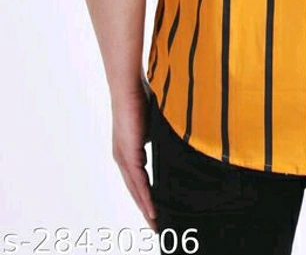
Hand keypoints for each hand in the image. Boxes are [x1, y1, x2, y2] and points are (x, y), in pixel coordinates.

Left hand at [111, 79, 156, 231]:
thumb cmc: (142, 96)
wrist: (128, 85)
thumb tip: (178, 138)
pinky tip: (152, 208)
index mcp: (128, 149)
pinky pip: (138, 181)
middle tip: (157, 226)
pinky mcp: (127, 153)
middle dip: (146, 208)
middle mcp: (122, 156)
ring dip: (146, 207)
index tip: (157, 210)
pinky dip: (145, 197)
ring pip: (136, 189)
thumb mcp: (155, 121)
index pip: (138, 178)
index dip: (147, 195)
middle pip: (135, 189)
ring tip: (156, 223)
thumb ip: (161, 134)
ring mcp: (123, 156)